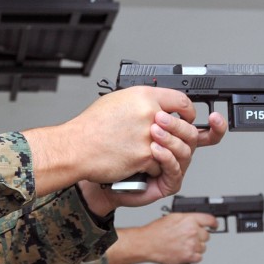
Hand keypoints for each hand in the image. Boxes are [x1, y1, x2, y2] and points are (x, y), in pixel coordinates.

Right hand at [24, 87, 212, 203]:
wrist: (75, 148)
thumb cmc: (90, 127)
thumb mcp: (116, 101)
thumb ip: (141, 102)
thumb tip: (156, 105)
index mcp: (143, 96)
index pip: (181, 99)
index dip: (188, 111)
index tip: (187, 117)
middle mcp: (149, 113)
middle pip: (183, 126)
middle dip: (182, 136)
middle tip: (177, 140)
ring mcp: (148, 136)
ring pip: (174, 147)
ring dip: (167, 153)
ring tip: (154, 153)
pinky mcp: (145, 156)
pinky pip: (160, 164)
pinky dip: (151, 167)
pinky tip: (138, 163)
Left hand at [71, 106, 227, 215]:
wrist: (95, 164)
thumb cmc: (111, 142)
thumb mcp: (134, 113)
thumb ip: (153, 104)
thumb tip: (169, 94)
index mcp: (174, 134)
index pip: (204, 129)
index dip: (215, 124)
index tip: (214, 115)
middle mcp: (176, 150)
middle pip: (195, 137)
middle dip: (179, 125)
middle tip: (160, 118)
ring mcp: (172, 166)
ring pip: (186, 152)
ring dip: (170, 139)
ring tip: (153, 132)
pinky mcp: (166, 182)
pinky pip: (174, 170)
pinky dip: (166, 157)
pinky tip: (154, 150)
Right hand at [107, 211, 217, 263]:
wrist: (147, 244)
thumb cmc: (155, 231)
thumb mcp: (172, 217)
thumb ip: (187, 218)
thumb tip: (195, 221)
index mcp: (189, 220)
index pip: (210, 220)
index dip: (214, 223)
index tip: (214, 225)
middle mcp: (192, 232)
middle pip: (207, 235)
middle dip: (200, 237)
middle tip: (190, 238)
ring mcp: (192, 245)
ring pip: (203, 247)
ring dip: (196, 247)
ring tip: (184, 246)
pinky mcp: (189, 256)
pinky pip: (199, 258)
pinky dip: (193, 257)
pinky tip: (185, 253)